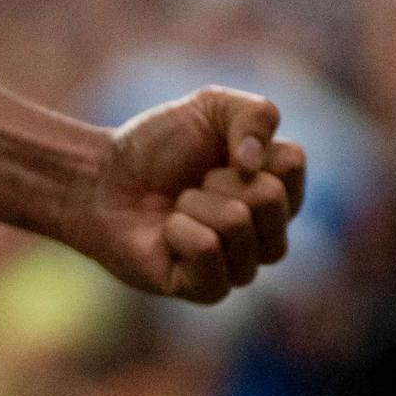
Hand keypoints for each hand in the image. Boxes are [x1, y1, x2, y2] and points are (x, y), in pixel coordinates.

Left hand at [60, 86, 306, 304]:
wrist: (103, 178)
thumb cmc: (159, 146)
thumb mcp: (211, 106)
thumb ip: (254, 115)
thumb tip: (253, 166)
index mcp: (278, 191)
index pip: (292, 162)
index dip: (245, 143)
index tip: (219, 150)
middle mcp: (269, 234)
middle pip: (270, 197)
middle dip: (218, 177)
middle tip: (193, 183)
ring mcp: (242, 266)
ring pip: (237, 222)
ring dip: (194, 202)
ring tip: (179, 207)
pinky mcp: (210, 289)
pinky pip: (207, 249)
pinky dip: (178, 229)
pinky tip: (167, 234)